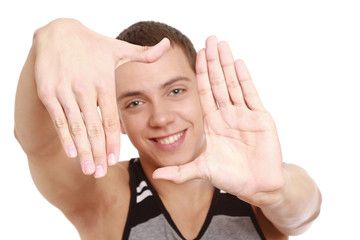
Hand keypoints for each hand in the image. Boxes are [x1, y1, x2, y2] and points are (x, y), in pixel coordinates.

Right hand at [34, 19, 169, 177]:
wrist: (57, 33)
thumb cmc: (92, 45)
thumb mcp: (118, 48)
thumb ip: (144, 54)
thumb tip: (167, 46)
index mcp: (104, 83)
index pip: (111, 119)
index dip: (114, 141)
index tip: (116, 159)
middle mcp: (85, 90)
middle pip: (94, 128)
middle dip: (99, 153)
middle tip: (102, 174)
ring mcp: (65, 92)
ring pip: (77, 127)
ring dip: (83, 151)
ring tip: (89, 170)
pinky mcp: (48, 93)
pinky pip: (59, 119)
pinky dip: (65, 137)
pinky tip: (71, 153)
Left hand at [153, 36, 283, 205]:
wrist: (257, 186)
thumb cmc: (231, 178)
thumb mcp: (202, 171)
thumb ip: (180, 172)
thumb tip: (158, 175)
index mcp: (213, 123)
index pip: (205, 92)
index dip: (201, 73)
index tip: (196, 54)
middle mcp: (227, 115)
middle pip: (218, 82)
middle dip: (213, 61)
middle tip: (210, 39)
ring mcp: (244, 115)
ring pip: (233, 84)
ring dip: (227, 64)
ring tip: (222, 43)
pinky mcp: (261, 118)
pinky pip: (251, 94)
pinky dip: (244, 78)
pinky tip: (238, 62)